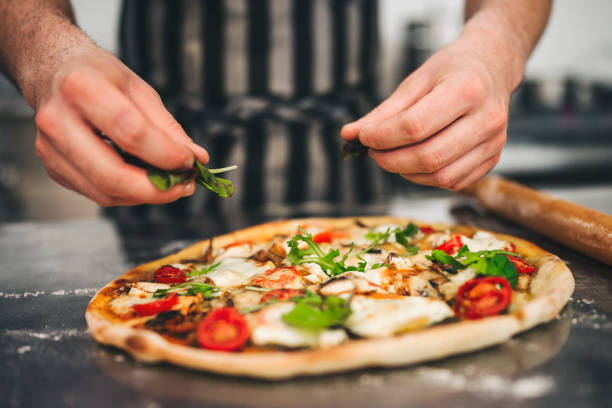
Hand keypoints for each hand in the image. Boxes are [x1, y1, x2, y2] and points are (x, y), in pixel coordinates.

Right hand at [33, 49, 208, 205]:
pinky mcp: (52, 168)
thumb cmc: (96, 75)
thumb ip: (167, 126)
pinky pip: (97, 193)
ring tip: (171, 183)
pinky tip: (144, 180)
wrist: (52, 71)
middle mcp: (57, 121)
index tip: (190, 162)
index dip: (166, 154)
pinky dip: (128, 193)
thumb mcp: (137, 88)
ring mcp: (49, 149)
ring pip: (105, 192)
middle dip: (157, 189)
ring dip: (146, 195)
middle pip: (112, 175)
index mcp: (81, 88)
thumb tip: (196, 158)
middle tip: (185, 185)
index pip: (131, 133)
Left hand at [341, 35, 519, 190]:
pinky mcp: (493, 158)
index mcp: (466, 89)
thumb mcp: (416, 81)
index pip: (414, 126)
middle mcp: (487, 118)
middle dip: (390, 160)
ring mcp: (494, 142)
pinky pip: (453, 182)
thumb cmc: (452, 70)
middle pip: (428, 156)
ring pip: (441, 176)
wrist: (493, 66)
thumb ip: (384, 111)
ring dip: (406, 172)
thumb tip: (348, 134)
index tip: (363, 136)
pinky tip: (414, 163)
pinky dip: (425, 178)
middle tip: (373, 151)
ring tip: (391, 156)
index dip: (382, 137)